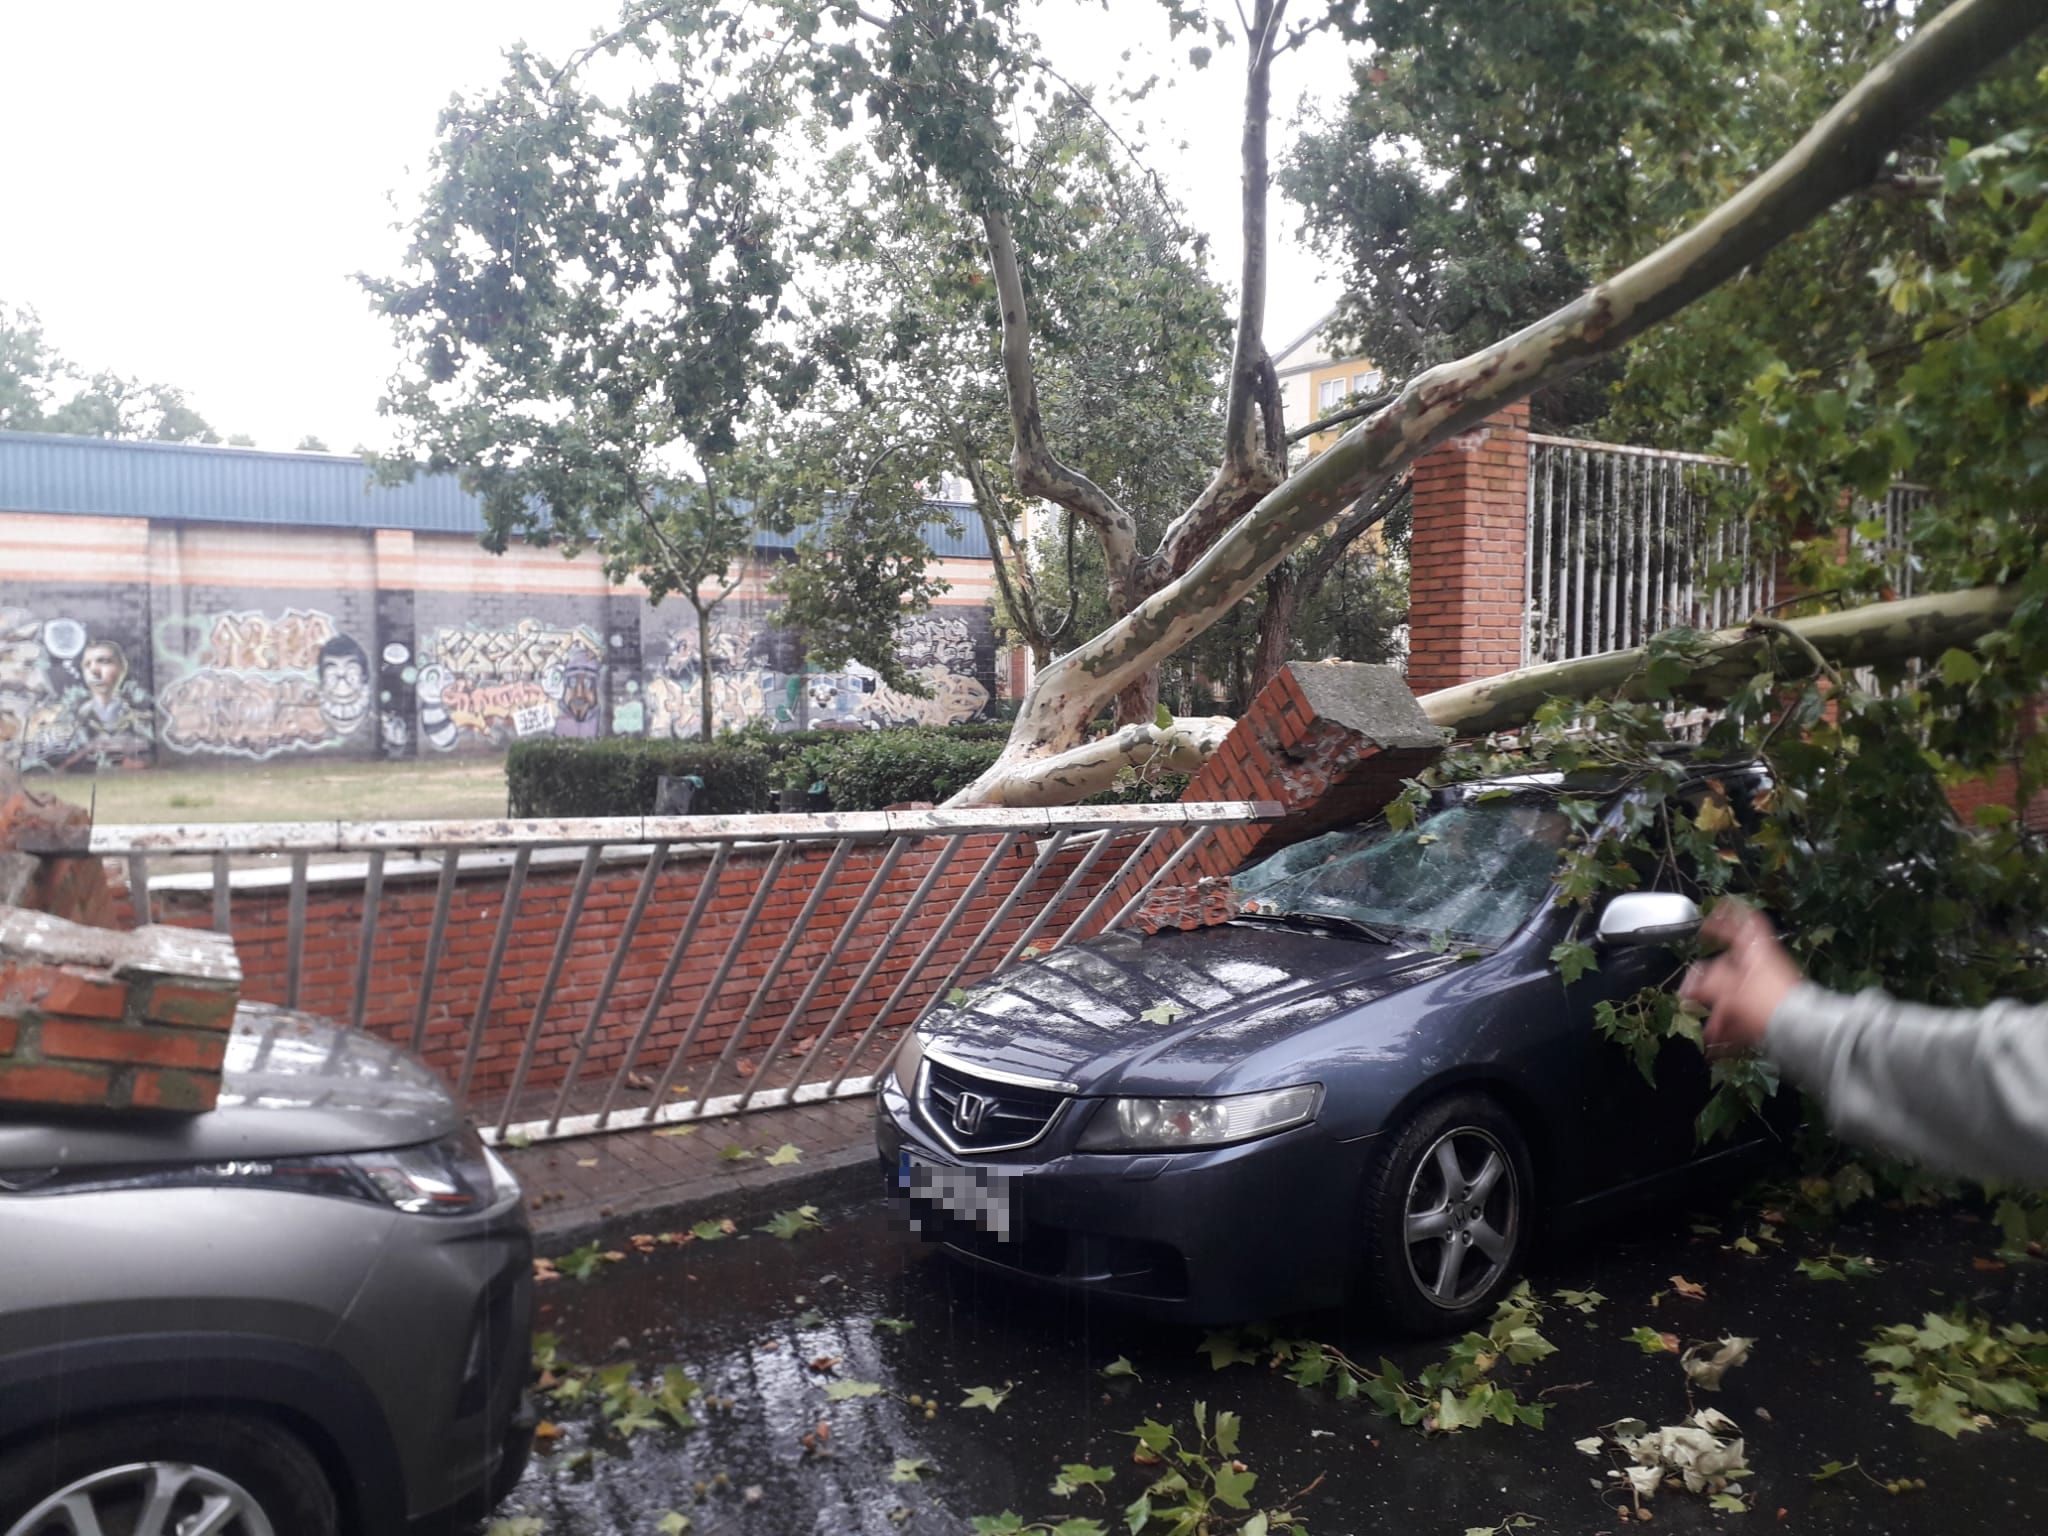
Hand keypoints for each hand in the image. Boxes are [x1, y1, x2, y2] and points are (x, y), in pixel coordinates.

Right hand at [1679, 898, 1802, 1053]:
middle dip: (1709, 985)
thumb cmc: (1766, 1001)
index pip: (1744, 922)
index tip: (1707, 922)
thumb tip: (1690, 982)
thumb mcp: (1729, 989)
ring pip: (1736, 995)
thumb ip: (1705, 983)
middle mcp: (1763, 966)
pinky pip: (1745, 1015)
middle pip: (1731, 968)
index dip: (1725, 917)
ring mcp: (1768, 989)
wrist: (1801, 1030)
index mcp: (1755, 951)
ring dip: (1719, 1012)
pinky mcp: (1772, 1010)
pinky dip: (1731, 1026)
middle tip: (1693, 994)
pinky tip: (1719, 1042)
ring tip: (1708, 1029)